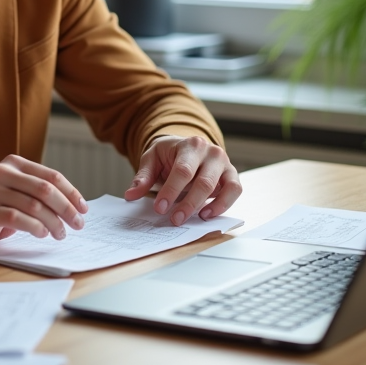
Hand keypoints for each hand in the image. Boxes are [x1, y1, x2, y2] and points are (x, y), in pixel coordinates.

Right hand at [0, 155, 88, 248]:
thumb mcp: (15, 188)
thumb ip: (37, 191)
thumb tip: (74, 206)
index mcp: (14, 164)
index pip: (51, 176)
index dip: (71, 193)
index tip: (83, 209)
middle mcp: (2, 173)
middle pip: (45, 189)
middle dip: (66, 209)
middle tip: (77, 224)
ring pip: (33, 205)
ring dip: (53, 222)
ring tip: (60, 233)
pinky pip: (17, 218)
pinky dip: (35, 227)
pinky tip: (42, 234)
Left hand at [123, 135, 240, 225]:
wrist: (188, 147)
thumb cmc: (170, 154)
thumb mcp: (152, 159)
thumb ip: (143, 177)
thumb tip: (130, 195)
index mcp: (190, 145)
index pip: (182, 170)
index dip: (171, 191)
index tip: (160, 208)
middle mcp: (211, 152)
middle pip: (203, 182)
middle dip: (188, 203)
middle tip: (174, 219)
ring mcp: (224, 163)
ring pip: (222, 187)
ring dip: (208, 206)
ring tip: (193, 218)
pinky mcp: (232, 176)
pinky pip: (235, 190)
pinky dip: (224, 204)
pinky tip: (207, 214)